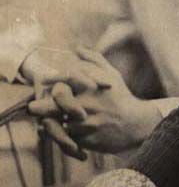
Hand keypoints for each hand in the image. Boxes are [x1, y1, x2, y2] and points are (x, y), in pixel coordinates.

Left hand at [28, 47, 161, 154]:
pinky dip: (59, 135)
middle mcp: (88, 103)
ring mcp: (87, 122)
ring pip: (57, 122)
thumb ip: (94, 60)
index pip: (66, 77)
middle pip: (57, 100)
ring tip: (44, 121)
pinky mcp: (87, 139)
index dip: (51, 78)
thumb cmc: (121, 98)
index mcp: (92, 86)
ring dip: (48, 122)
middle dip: (41, 104)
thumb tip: (77, 48)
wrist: (136, 124)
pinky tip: (58, 131)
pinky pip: (65, 138)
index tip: (42, 81)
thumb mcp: (112, 75)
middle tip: (33, 107)